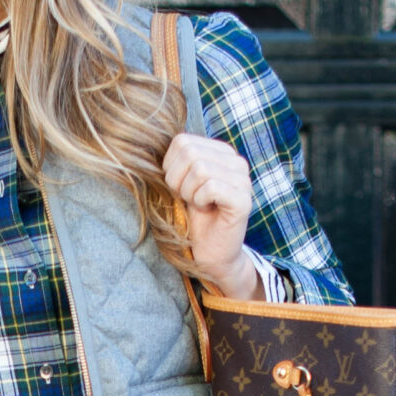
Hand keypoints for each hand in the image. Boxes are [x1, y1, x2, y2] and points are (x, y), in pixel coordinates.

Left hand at [162, 132, 259, 300]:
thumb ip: (176, 161)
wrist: (211, 254)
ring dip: (189, 193)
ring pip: (200, 169)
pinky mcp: (243, 200)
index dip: (170, 167)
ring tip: (198, 205)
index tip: (179, 187)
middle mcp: (236, 161)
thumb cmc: (193, 218)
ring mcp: (243, 180)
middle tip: (187, 199)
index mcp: (221, 152)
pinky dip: (200, 201)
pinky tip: (207, 210)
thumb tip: (152, 142)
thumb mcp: (180, 184)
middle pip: (190, 152)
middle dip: (178, 180)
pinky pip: (211, 187)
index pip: (182, 141)